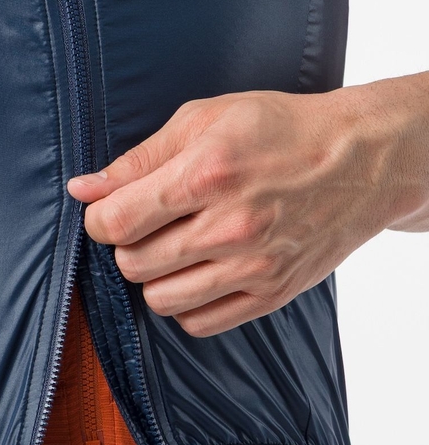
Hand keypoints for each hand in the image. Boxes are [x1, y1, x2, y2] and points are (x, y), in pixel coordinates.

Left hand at [67, 76, 428, 336]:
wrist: (361, 159)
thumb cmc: (279, 131)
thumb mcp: (203, 121)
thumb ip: (136, 160)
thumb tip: (83, 190)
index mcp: (206, 174)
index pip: (117, 223)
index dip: (100, 222)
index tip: (110, 214)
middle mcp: (229, 227)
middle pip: (133, 264)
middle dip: (127, 246)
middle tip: (148, 226)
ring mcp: (253, 266)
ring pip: (159, 300)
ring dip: (155, 277)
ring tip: (175, 249)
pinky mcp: (270, 294)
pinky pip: (198, 323)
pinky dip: (187, 303)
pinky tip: (199, 273)